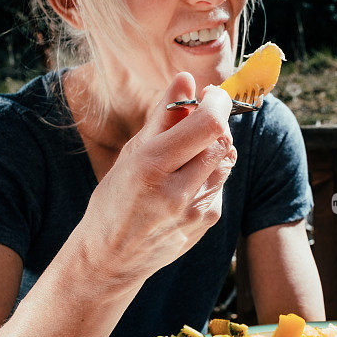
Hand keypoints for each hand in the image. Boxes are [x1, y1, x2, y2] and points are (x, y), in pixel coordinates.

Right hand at [78, 72, 236, 288]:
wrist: (111, 258)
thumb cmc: (116, 198)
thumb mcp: (132, 153)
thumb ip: (164, 116)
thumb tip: (186, 79)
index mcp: (150, 167)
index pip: (207, 125)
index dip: (217, 102)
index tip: (211, 93)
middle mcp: (176, 192)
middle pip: (222, 141)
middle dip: (215, 123)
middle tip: (198, 117)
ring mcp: (195, 211)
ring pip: (225, 161)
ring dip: (212, 148)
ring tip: (186, 153)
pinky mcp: (207, 222)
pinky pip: (220, 183)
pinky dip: (208, 173)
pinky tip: (184, 182)